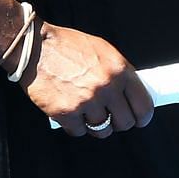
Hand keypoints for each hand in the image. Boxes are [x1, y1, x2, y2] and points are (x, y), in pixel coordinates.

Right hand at [20, 23, 154, 137]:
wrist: (35, 48)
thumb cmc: (68, 46)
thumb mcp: (103, 50)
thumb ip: (119, 72)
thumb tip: (131, 93)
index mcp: (120, 70)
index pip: (143, 105)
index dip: (142, 117)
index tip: (139, 120)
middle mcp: (107, 87)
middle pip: (124, 122)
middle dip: (118, 123)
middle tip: (110, 118)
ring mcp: (87, 101)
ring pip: (102, 130)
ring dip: (97, 126)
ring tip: (88, 115)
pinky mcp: (66, 113)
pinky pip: (79, 131)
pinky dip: (76, 126)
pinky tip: (72, 113)